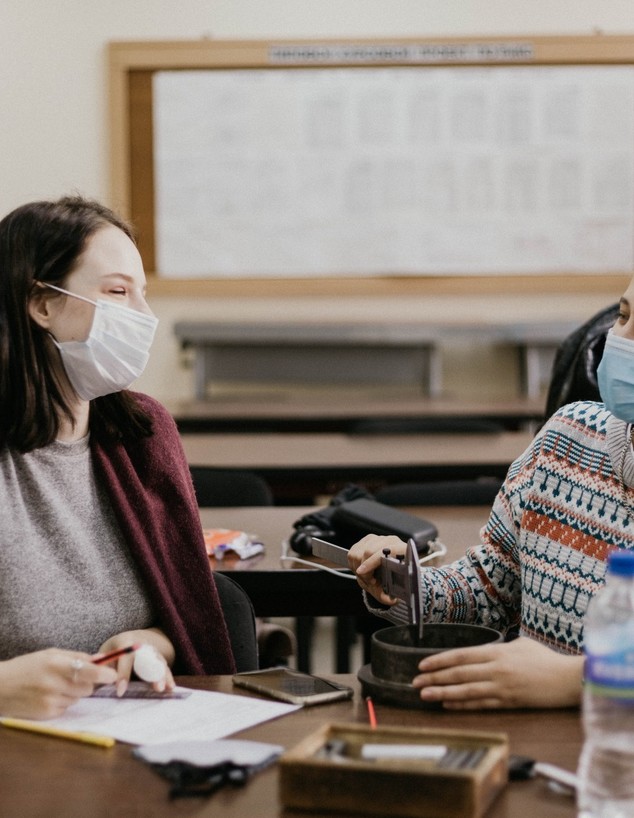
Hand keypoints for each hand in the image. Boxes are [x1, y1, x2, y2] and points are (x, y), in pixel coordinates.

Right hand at [0, 648, 116, 719]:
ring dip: (74, 692)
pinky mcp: (47, 714)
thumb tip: (102, 659)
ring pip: (78, 698)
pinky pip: (67, 708)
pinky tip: (48, 696)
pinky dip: (63, 702)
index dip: (104, 674)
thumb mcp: (50, 654)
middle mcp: (54, 684)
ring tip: (56, 685)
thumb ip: (77, 656)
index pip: (88, 671)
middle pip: (88, 687)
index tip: (114, 675)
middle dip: (87, 682)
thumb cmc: (26, 667)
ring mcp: (50, 701)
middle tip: (73, 676)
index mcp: (56, 664)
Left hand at [96, 628, 174, 696]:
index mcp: (125, 642)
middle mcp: (142, 645)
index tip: (120, 691)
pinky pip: (164, 668)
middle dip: (152, 673)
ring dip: (163, 675)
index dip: (124, 674)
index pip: (126, 657)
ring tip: (164, 688)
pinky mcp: (159, 660)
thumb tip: (91, 677)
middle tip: (156, 687)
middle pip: (148, 658)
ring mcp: (152, 651)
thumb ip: (102, 664)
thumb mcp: (105, 652)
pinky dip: (168, 677)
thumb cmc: (115, 650)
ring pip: (159, 662)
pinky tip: (171, 687)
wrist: (132, 639)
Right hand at [347, 534, 406, 605]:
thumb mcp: (390, 590)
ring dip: (357, 566)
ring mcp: (378, 539)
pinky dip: (353, 562)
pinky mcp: (368, 539)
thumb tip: (390, 599)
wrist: (392, 570)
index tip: (362, 572)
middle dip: (364, 569)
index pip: (384, 551)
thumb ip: (388, 596)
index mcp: (401, 550)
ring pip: (359, 550)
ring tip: (366, 575)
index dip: (371, 562)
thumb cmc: (393, 578)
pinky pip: (353, 550)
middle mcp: (390, 541)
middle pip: (368, 551)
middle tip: (368, 579)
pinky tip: (361, 568)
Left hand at [412, 636, 583, 709]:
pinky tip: (448, 705)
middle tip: (415, 682)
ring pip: (466, 690)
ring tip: (425, 695)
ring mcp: (502, 687)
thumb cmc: (546, 659)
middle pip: (459, 673)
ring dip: (443, 693)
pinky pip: (481, 705)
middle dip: (435, 677)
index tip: (422, 664)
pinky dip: (462, 705)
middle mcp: (496, 669)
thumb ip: (500, 647)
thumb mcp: (520, 644)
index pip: (461, 655)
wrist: (567, 678)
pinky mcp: (509, 703)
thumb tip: (484, 650)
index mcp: (497, 652)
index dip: (440, 660)